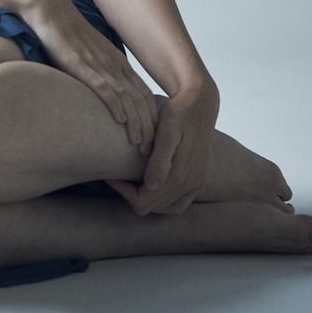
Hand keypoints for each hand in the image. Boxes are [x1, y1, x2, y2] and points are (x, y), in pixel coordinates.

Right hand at [23, 0, 157, 152]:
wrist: (52, 11)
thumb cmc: (67, 35)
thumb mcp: (90, 56)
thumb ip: (99, 73)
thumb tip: (102, 96)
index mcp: (118, 62)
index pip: (144, 94)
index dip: (151, 118)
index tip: (153, 139)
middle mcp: (114, 64)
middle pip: (141, 100)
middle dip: (149, 127)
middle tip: (152, 150)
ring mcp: (100, 64)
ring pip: (127, 97)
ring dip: (136, 122)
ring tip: (139, 144)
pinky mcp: (83, 65)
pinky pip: (104, 87)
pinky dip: (115, 105)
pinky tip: (120, 121)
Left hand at [106, 89, 217, 213]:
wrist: (200, 104)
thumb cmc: (178, 113)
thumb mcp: (167, 131)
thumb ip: (160, 160)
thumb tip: (150, 186)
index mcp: (180, 175)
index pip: (144, 201)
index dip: (124, 192)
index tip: (111, 176)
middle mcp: (191, 184)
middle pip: (153, 207)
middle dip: (132, 195)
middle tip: (118, 175)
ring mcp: (197, 184)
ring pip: (166, 209)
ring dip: (148, 200)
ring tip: (132, 182)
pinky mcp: (199, 180)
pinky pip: (180, 203)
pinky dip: (164, 201)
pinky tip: (152, 187)